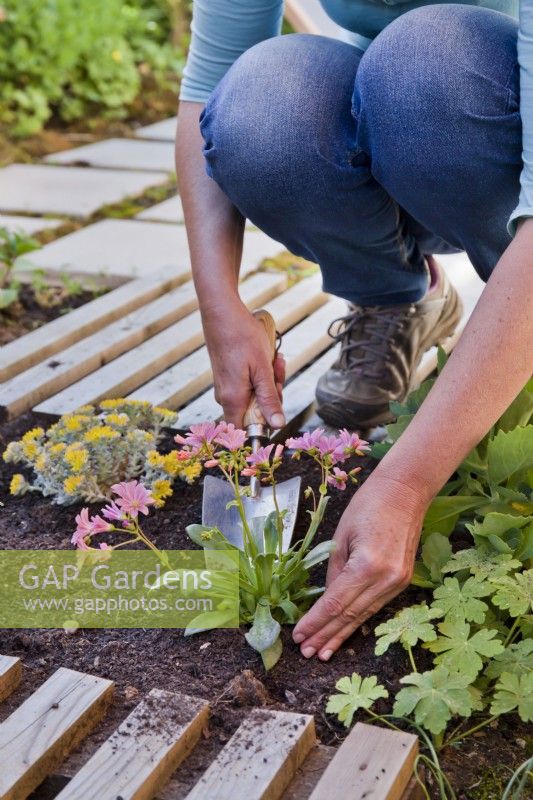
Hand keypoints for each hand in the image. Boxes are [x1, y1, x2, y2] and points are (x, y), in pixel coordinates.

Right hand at [202, 299, 285, 427]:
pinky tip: (266, 357)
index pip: (246, 431)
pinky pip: (248, 384)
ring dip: (269, 381)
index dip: (264, 426)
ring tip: (274, 359)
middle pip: (255, 412)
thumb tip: (277, 425)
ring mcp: (226, 388)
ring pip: (254, 396)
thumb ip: (269, 399)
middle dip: (273, 394)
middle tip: (278, 370)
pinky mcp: (228, 378)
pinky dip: (260, 373)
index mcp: (233, 400)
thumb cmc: (242, 337)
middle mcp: (226, 397)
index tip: (276, 408)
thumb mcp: (262, 369)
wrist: (222, 313)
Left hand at [292, 471, 429, 660]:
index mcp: (367, 565)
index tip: (298, 636)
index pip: (335, 603)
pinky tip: (346, 632)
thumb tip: (326, 599)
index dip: (316, 622)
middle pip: (349, 614)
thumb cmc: (368, 505)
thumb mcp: (341, 536)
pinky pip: (376, 605)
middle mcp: (386, 579)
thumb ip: (334, 571)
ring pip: (364, 615)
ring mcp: (398, 582)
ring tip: (323, 652)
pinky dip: (359, 620)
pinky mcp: (403, 580)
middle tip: (307, 653)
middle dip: (326, 635)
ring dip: (342, 634)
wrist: (405, 492)